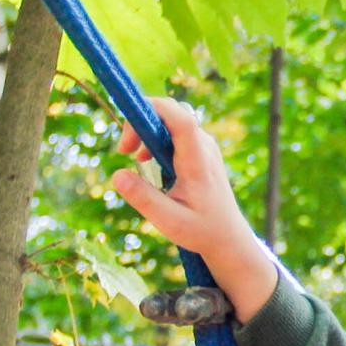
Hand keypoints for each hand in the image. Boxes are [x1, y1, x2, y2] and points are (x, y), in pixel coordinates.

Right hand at [109, 96, 278, 320]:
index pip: (180, 119)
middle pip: (171, 113)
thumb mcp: (170, 222)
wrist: (227, 236)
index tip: (127, 134)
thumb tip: (117, 175)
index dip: (153, 110)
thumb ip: (144, 199)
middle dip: (141, 122)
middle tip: (124, 150)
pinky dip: (155, 138)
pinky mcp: (200, 149)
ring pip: (171, 120)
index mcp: (198, 162)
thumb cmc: (201, 230)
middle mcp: (204, 147)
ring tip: (133, 157)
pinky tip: (147, 160)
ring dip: (147, 131)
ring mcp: (204, 146)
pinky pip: (175, 130)